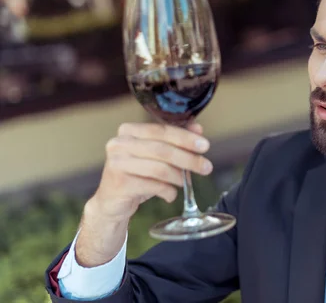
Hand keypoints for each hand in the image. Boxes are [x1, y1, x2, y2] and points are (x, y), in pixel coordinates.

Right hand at [91, 122, 212, 222]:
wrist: (111, 202)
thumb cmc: (137, 174)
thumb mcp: (157, 156)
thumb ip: (176, 140)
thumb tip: (198, 129)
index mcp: (128, 131)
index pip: (162, 130)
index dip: (186, 137)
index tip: (205, 146)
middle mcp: (119, 144)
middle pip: (162, 150)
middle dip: (188, 159)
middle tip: (207, 167)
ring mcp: (116, 164)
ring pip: (159, 169)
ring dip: (179, 177)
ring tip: (185, 182)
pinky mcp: (118, 183)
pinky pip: (152, 186)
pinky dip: (167, 191)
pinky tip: (171, 195)